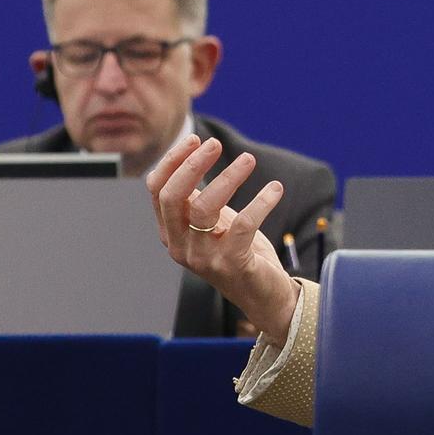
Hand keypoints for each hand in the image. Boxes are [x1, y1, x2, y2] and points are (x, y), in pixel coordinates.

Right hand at [146, 134, 300, 339]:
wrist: (263, 294)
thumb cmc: (238, 251)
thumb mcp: (213, 222)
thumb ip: (199, 198)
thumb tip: (197, 156)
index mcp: (171, 231)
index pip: (157, 190)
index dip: (173, 162)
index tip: (197, 140)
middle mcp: (180, 245)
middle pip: (172, 197)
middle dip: (192, 165)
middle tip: (216, 144)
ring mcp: (203, 257)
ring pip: (204, 208)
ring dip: (228, 178)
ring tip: (249, 159)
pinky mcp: (231, 264)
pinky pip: (243, 225)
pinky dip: (261, 202)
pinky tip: (275, 189)